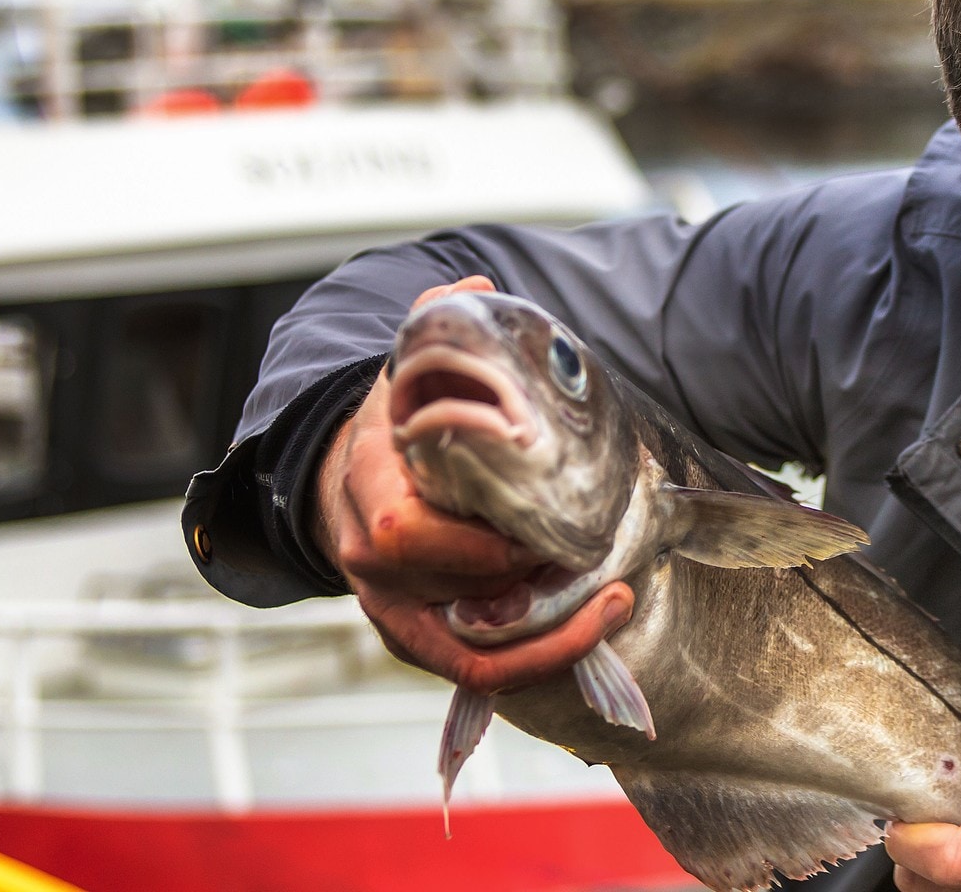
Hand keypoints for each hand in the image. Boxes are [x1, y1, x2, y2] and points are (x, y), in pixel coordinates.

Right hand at [314, 274, 634, 694]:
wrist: (346, 481)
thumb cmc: (395, 431)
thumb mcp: (407, 374)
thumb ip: (435, 328)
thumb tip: (475, 288)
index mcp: (368, 485)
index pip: (409, 533)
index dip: (481, 541)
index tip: (547, 519)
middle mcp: (370, 556)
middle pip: (453, 589)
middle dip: (530, 577)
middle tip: (594, 552)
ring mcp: (391, 604)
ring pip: (472, 643)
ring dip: (551, 626)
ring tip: (614, 595)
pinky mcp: (417, 638)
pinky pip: (476, 673)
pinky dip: (542, 659)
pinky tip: (598, 625)